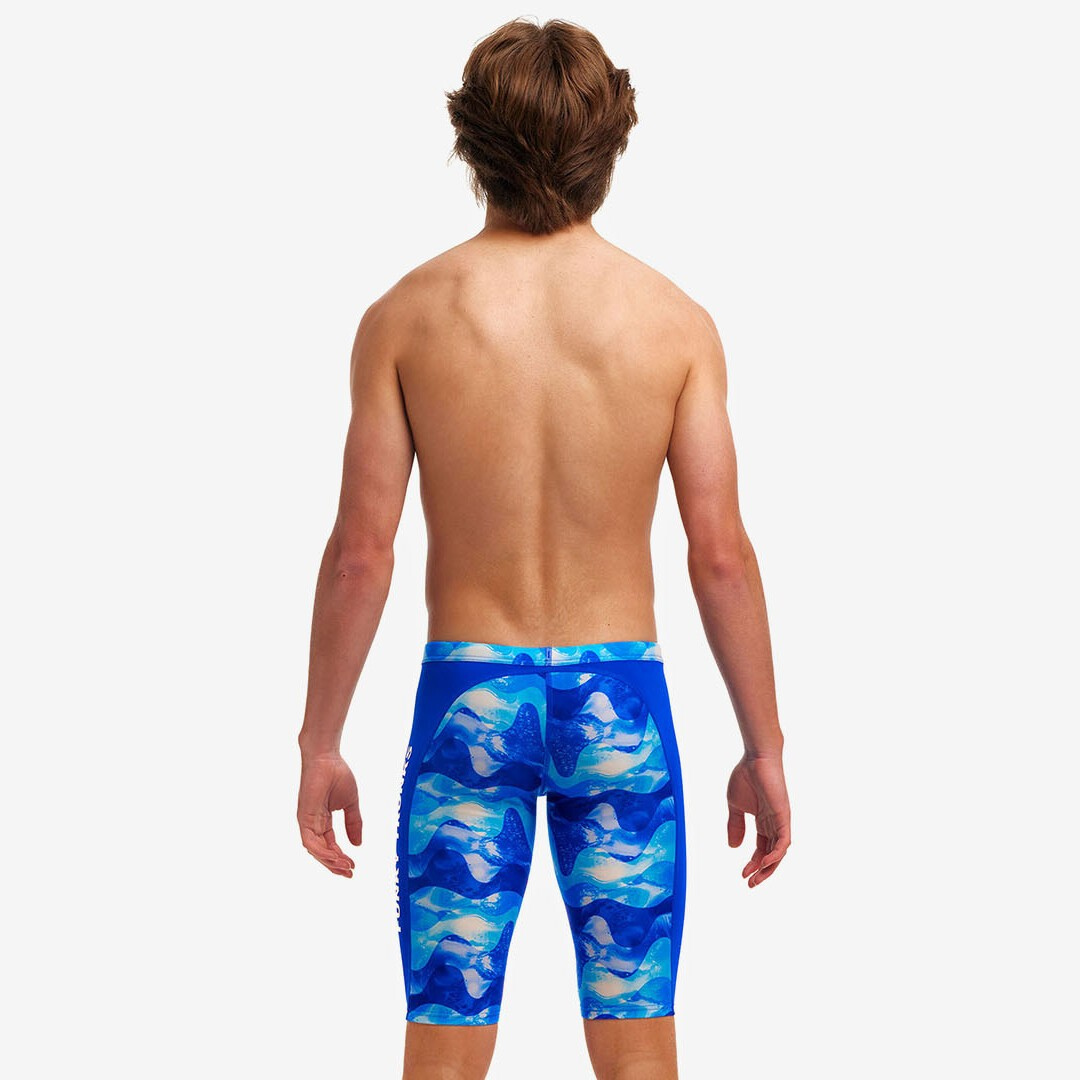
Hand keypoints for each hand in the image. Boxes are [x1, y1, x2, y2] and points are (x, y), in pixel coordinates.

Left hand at [297, 753, 362, 876]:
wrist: (327, 758)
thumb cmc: (337, 775)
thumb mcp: (350, 804)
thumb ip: (354, 823)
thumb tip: (358, 844)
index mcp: (322, 821)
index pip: (330, 845)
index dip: (340, 857)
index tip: (354, 866)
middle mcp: (312, 824)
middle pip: (321, 851)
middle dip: (335, 865)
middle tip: (349, 873)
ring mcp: (307, 821)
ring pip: (315, 850)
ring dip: (329, 861)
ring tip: (345, 867)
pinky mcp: (303, 817)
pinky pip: (310, 841)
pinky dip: (322, 851)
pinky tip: (335, 856)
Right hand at [726, 752, 790, 887]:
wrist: (755, 759)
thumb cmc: (746, 777)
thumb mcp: (735, 806)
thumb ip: (735, 825)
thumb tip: (733, 847)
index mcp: (763, 821)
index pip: (761, 848)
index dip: (753, 863)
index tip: (742, 874)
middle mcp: (774, 824)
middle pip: (771, 854)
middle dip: (762, 871)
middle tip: (751, 884)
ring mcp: (780, 821)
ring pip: (779, 851)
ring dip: (768, 867)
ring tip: (756, 878)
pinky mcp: (783, 816)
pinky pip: (783, 841)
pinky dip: (776, 854)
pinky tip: (765, 863)